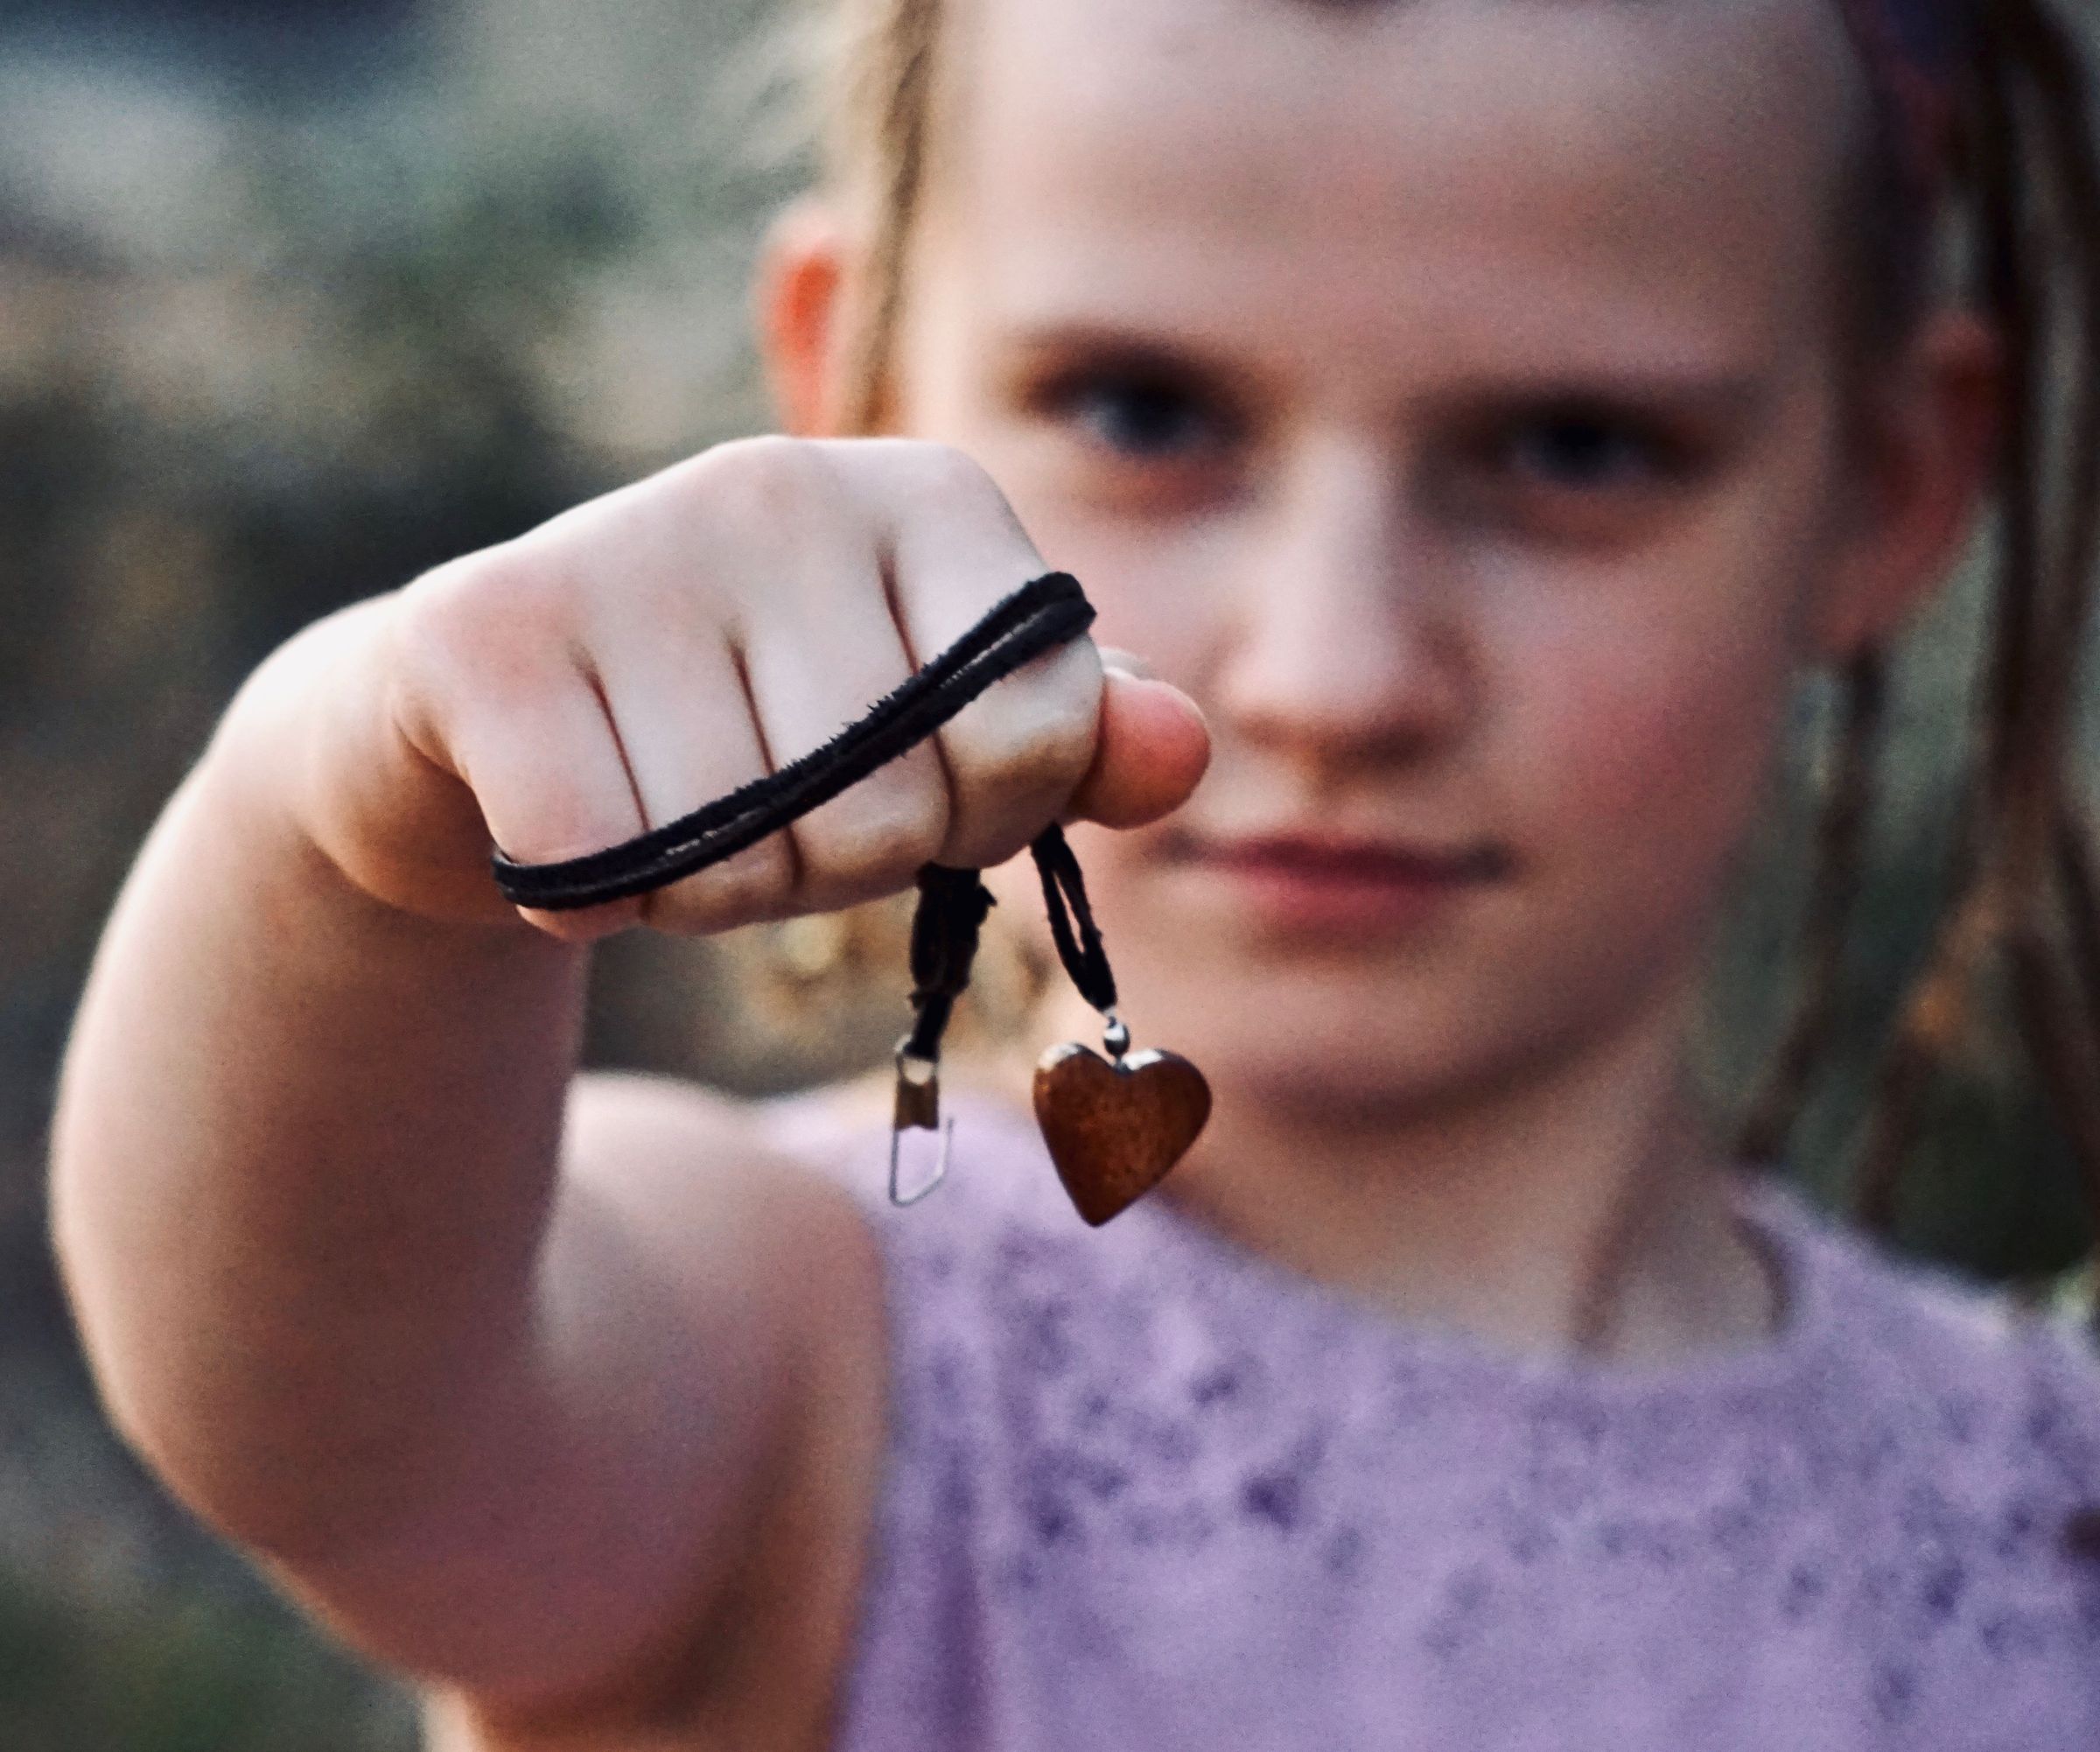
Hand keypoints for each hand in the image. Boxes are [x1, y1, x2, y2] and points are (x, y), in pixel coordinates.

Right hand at [295, 437, 1208, 939]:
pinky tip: (570, 821)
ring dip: (709, 892)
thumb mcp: (932, 735)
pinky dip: (590, 898)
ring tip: (662, 802)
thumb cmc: (751, 735)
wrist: (489, 724)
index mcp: (929, 497)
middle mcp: (786, 486)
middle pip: (891, 817)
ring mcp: (630, 539)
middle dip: (831, 868)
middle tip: (761, 804)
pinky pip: (605, 861)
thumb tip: (1182, 749)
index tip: (908, 786)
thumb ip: (1063, 739)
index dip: (977, 819)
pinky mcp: (490, 625)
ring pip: (742, 855)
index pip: (1040, 738)